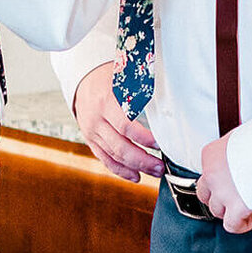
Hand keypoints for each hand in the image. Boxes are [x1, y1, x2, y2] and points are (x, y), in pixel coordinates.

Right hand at [73, 62, 163, 182]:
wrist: (82, 77)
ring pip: (112, 156)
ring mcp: (91, 131)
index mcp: (105, 101)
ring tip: (154, 172)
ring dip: (135, 167)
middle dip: (142, 160)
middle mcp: (96, 119)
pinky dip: (120, 170)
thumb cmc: (109, 76)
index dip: (143, 138)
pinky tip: (135, 176)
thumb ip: (141, 88)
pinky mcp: (90, 140)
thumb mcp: (124, 76)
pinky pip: (104, 159)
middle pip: (119, 146)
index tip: (159, 145)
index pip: (125, 125)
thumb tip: (169, 98)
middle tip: (160, 167)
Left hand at [196, 134, 251, 233]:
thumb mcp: (239, 139)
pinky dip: (241, 226)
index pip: (206, 175)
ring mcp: (223, 192)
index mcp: (210, 155)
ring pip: (216, 211)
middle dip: (218, 199)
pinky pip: (231, 226)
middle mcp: (212, 174)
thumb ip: (232, 154)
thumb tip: (239, 161)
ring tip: (245, 208)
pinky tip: (251, 219)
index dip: (219, 182)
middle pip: (205, 195)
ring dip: (230, 212)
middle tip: (233, 198)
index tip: (230, 183)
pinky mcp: (237, 207)